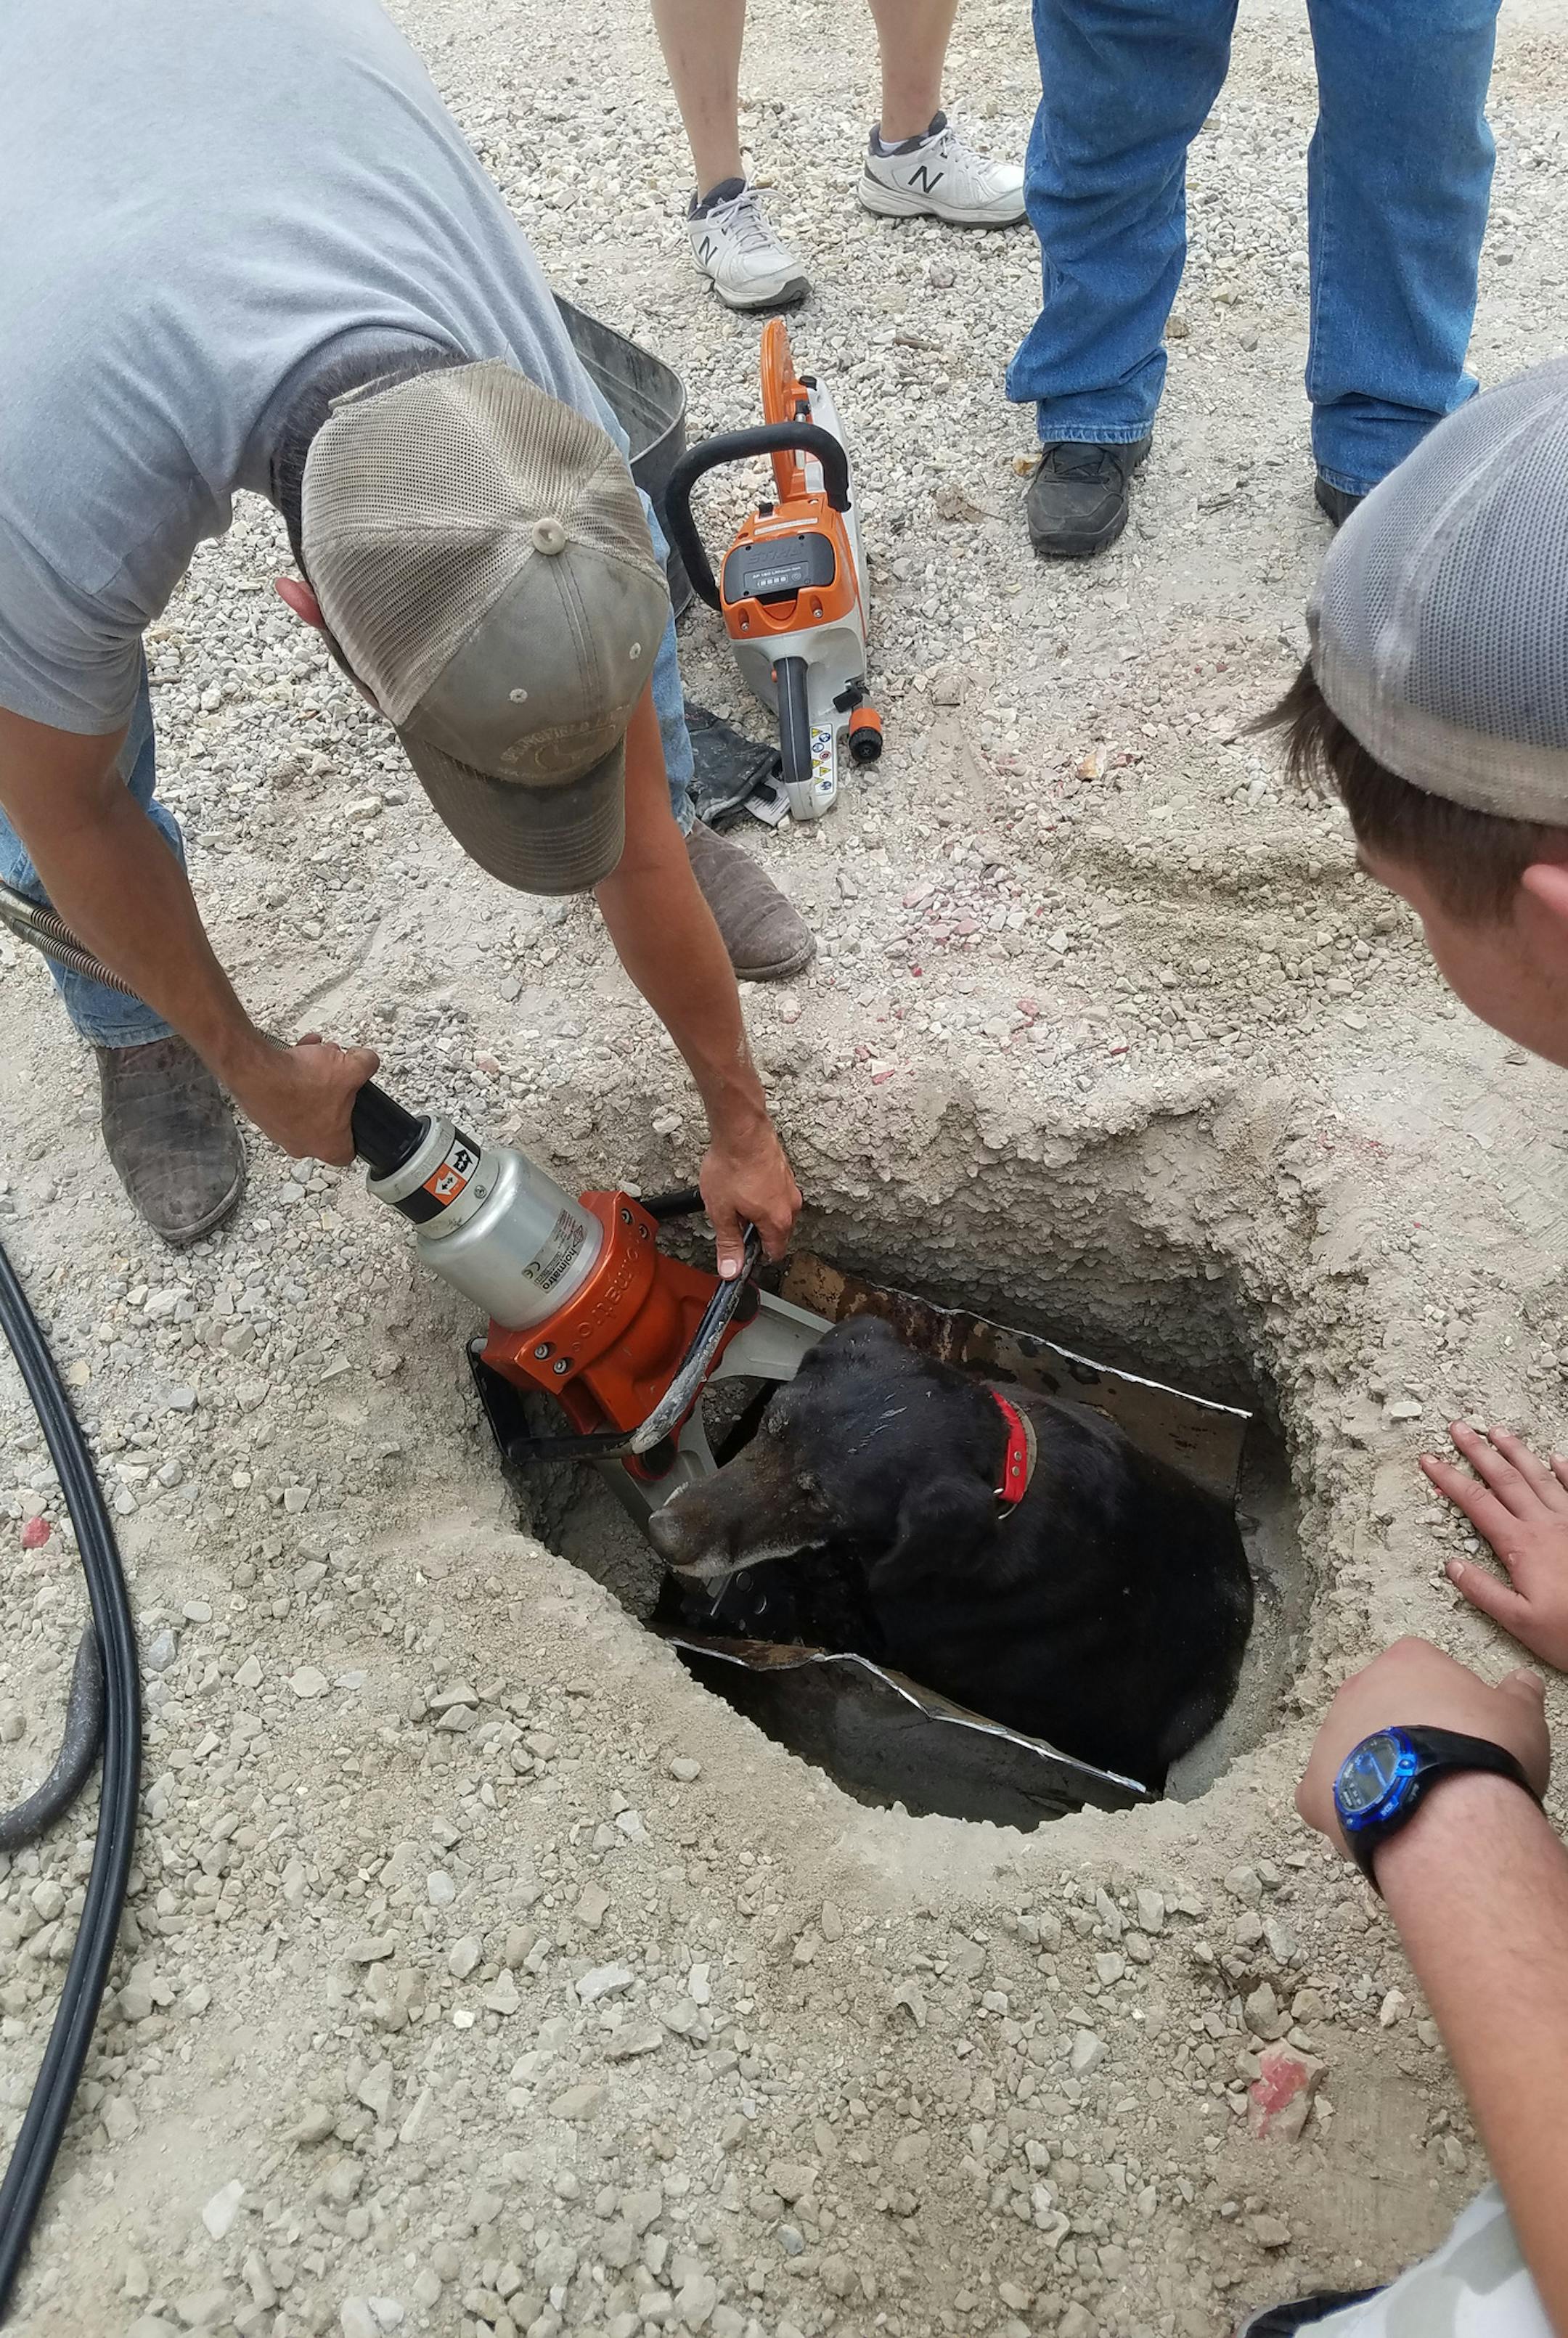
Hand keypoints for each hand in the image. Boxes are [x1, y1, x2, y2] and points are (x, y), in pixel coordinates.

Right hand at [229, 1032, 379, 1165]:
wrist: (255, 1072)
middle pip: (326, 1120)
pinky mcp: (260, 1113)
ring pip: (303, 1104)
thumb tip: (367, 1061)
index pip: (348, 1152)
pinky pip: (282, 1095)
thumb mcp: (351, 1069)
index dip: (355, 1133)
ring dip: (311, 1081)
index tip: (354, 1116)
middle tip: (334, 1074)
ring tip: (314, 1058)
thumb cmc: (300, 1082)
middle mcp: (300, 1145)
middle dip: (332, 1092)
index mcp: (327, 1146)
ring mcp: (277, 1131)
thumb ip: (367, 1065)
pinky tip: (296, 1056)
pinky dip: (290, 1076)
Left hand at [699, 1110, 801, 1279]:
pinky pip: (775, 1194)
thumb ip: (728, 1244)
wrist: (742, 1129)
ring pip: (775, 1212)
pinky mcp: (784, 1173)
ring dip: (757, 1212)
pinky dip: (761, 1196)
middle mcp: (790, 1206)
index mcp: (778, 1221)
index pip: (774, 1253)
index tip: (739, 1251)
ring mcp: (790, 1187)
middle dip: (754, 1232)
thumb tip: (731, 1270)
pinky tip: (742, 1184)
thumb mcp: (722, 1212)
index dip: (754, 1256)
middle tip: (731, 1220)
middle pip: (776, 1234)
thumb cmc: (732, 1166)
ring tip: (734, 1198)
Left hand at [1296, 1636, 1550, 1851]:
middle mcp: (1358, 1689)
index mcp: (1406, 1661)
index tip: (1464, 1730)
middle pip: (1379, 1707)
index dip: (1444, 1702)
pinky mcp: (1312, 1789)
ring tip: (1412, 1802)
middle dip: (1402, 1733)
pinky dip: (1343, 1809)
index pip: (1421, 1668)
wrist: (1446, 1807)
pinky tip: (1374, 1824)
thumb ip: (1518, 1694)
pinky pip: (1323, 1796)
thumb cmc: (1484, 1752)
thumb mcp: (1521, 1716)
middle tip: (1437, 1767)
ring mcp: (1328, 1737)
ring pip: (1349, 1750)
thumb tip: (1522, 1683)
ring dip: (1374, 1769)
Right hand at [1422, 1422, 1567, 1669]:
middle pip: (1505, 1479)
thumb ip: (1483, 1591)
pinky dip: (1564, 1470)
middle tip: (1459, 1429)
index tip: (1430, 1461)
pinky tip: (1555, 1458)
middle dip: (1478, 1451)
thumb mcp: (1519, 1621)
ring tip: (1497, 1432)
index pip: (1477, 1503)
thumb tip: (1453, 1566)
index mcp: (1522, 1544)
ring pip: (1538, 1476)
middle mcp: (1545, 1525)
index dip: (1449, 1479)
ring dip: (1515, 1452)